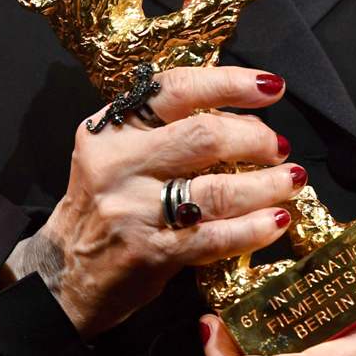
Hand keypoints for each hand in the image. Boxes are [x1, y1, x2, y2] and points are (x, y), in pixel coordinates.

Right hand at [8, 66, 304, 338]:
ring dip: (267, 184)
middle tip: (279, 147)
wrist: (64, 272)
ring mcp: (133, 210)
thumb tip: (243, 115)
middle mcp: (118, 163)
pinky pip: (216, 236)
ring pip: (218, 189)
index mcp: (110, 128)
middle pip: (204, 136)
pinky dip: (254, 228)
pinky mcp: (152, 252)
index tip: (270, 87)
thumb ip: (164, 129)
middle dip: (255, 139)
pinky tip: (277, 220)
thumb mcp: (117, 154)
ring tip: (291, 180)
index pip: (175, 90)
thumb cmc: (104, 206)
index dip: (229, 84)